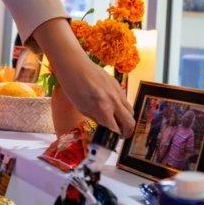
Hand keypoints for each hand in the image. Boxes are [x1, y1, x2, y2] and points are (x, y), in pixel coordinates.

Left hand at [32, 18, 134, 137]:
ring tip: (118, 122)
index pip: (116, 129)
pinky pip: (125, 100)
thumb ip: (97, 118)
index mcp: (104, 108)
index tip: (111, 140)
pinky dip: (122, 107)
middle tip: (120, 136)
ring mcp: (118, 91)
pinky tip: (113, 107)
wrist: (74, 64)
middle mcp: (114, 100)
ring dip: (126, 119)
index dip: (115, 137)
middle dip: (126, 132)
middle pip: (130, 122)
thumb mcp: (82, 107)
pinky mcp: (117, 83)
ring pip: (130, 111)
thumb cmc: (73, 86)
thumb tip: (107, 126)